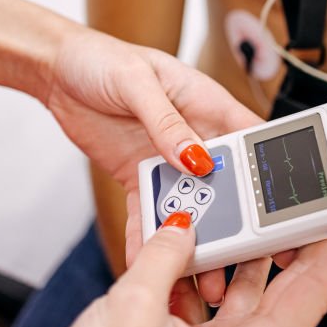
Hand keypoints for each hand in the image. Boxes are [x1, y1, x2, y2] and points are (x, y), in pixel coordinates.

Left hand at [41, 24, 261, 259]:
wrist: (56, 70)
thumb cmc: (102, 58)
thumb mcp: (137, 82)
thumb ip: (166, 121)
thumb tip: (194, 157)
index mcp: (206, 103)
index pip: (247, 139)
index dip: (263, 171)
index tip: (269, 206)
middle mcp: (193, 134)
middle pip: (224, 182)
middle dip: (230, 219)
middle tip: (231, 253)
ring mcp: (166, 158)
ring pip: (190, 202)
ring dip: (192, 234)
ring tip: (194, 268)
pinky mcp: (139, 175)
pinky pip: (149, 210)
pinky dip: (148, 235)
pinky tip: (146, 257)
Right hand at [54, 211, 326, 326]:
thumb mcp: (130, 315)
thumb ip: (160, 259)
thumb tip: (180, 226)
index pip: (313, 293)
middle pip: (283, 284)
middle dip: (295, 238)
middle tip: (313, 197)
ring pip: (240, 289)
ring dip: (233, 251)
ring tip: (236, 210)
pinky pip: (204, 300)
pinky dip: (196, 271)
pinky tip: (186, 245)